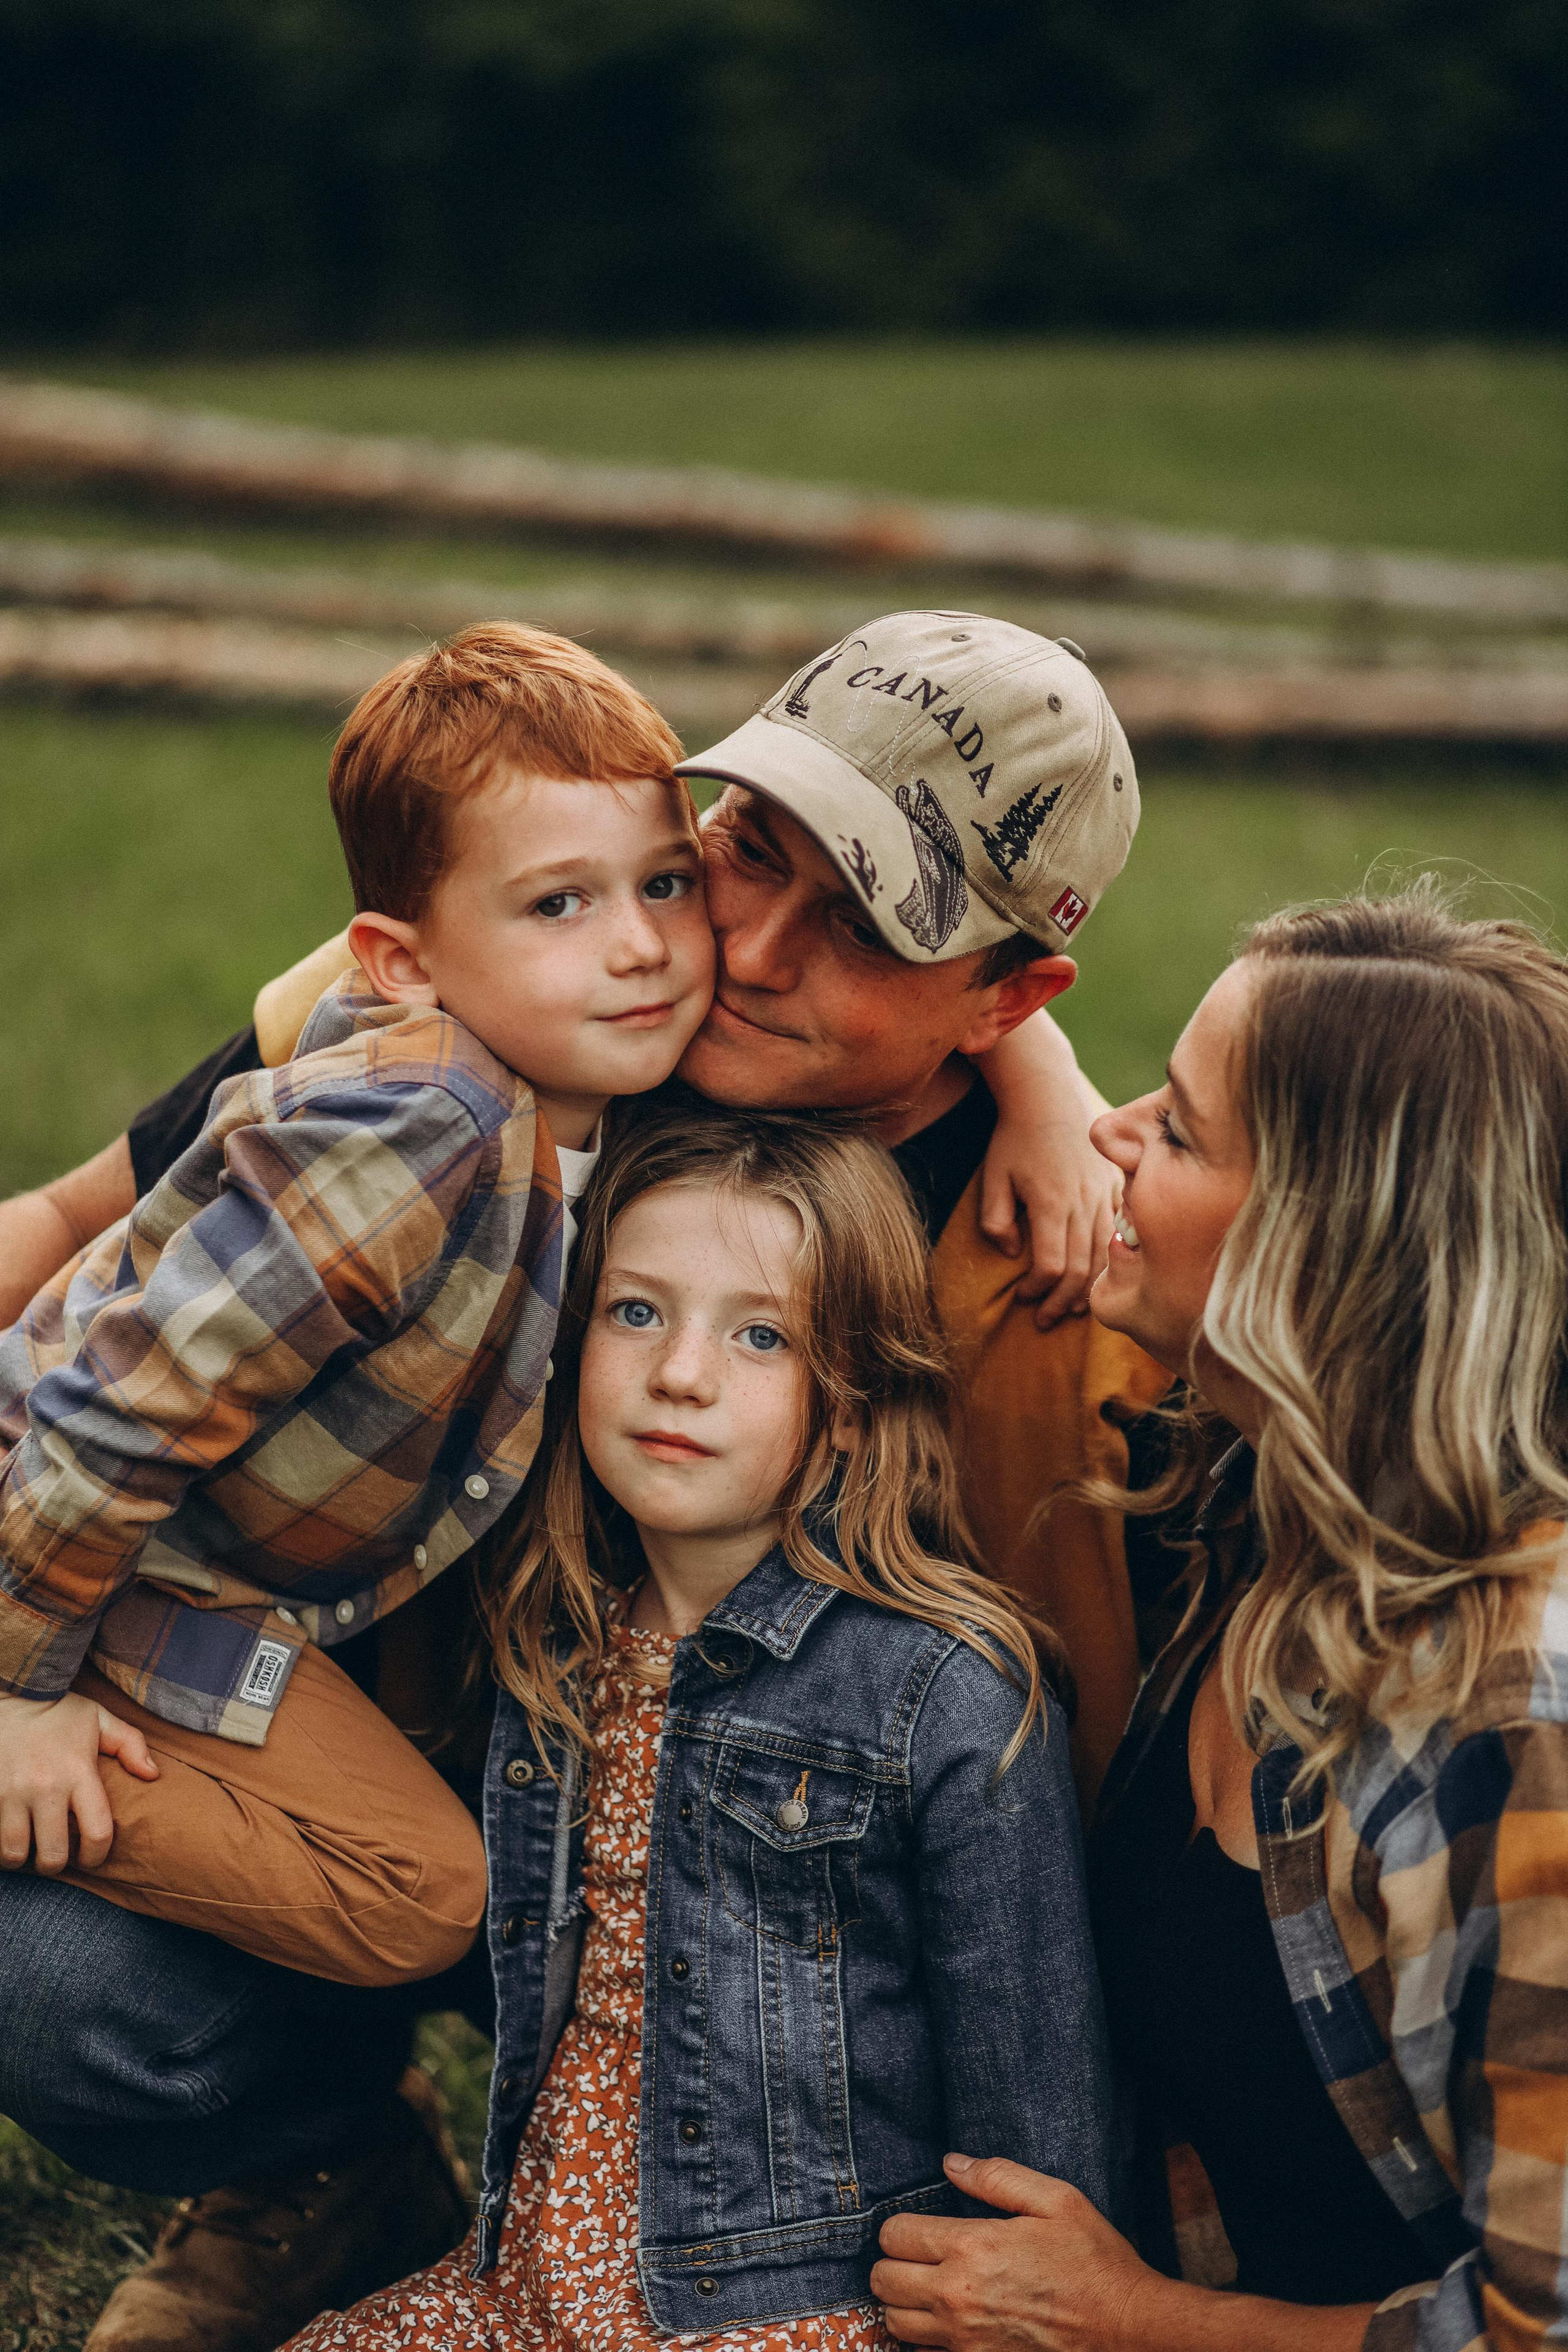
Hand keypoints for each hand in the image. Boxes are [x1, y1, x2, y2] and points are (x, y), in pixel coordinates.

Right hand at [0, 1689, 157, 1873]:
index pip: (97, 1832)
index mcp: (79, 1772)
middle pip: (52, 1855)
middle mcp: (45, 1787)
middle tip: (55, 1857)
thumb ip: (131, 1745)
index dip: (97, 1857)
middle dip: (55, 1865)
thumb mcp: (99, 1719)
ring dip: (21, 1857)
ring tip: (26, 1847)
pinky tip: (6, 1832)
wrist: (13, 1690)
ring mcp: (10, 1792)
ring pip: (14, 1853)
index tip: (91, 1858)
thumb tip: (153, 1775)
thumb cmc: (58, 1710)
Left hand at [871, 2154, 1155, 2350]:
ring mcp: (965, 2340)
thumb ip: (997, 2176)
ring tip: (928, 2290)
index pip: (894, 2235)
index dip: (900, 2227)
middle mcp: (958, 2296)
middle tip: (917, 2258)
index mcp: (972, 2247)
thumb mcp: (1056, 2200)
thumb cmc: (1094, 2262)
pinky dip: (927, 2342)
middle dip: (893, 2264)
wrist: (1127, 2331)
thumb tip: (951, 2163)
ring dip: (904, 2305)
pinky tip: (950, 2325)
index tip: (918, 2227)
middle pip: (883, 2281)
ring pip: (895, 2323)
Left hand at [979, 1115, 1121, 1329]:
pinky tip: (1098, 1276)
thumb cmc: (1015, 1137)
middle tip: (1044, 1320)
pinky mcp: (1116, 1187)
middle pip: (1081, 1268)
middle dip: (1061, 1301)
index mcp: (1051, 1202)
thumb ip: (996, 1219)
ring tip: (1071, 1309)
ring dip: (1089, 1288)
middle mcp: (1083, 1201)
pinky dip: (1110, 1261)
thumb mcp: (993, 1176)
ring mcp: (1104, 1194)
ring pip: (1104, 1255)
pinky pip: (1120, 1232)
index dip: (1038, 1289)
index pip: (1052, 1264)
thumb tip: (1012, 1252)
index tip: (1022, 1296)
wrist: (1048, 1095)